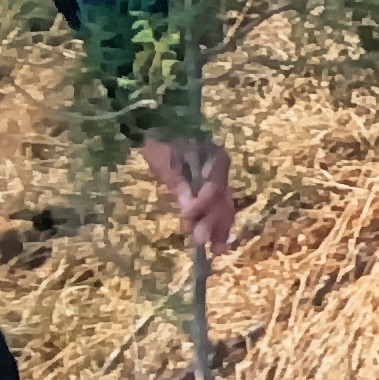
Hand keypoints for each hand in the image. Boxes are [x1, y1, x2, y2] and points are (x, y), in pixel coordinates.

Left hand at [137, 137, 238, 256]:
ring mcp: (217, 180)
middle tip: (200, 240)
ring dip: (219, 227)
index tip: (186, 215)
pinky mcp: (210, 191)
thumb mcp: (164, 161)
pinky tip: (218, 244)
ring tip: (217, 250)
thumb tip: (188, 209)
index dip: (203, 202)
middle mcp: (220, 169)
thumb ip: (177, 183)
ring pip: (224, 206)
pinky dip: (219, 225)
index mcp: (213, 156)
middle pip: (222, 198)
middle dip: (212, 221)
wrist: (154, 130)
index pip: (214, 184)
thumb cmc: (158, 142)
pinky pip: (219, 209)